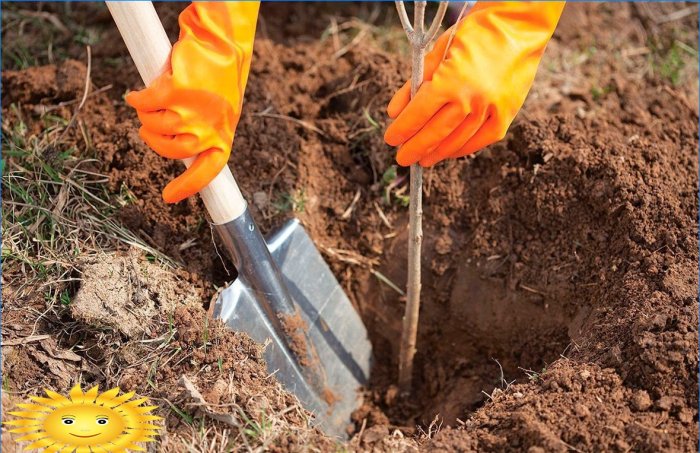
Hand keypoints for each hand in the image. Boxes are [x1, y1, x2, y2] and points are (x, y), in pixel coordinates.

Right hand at [126, 2, 258, 202]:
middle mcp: (209, 130)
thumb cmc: (219, 77)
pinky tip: (137, 94)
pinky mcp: (175, 92)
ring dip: (146, 115)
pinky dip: (138, 99)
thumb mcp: (220, 112)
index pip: (206, 173)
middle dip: (153, 139)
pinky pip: (145, 103)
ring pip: (154, 126)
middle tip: (150, 125)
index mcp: (223, 137)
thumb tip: (180, 150)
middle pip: (169, 150)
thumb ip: (204, 132)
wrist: (220, 42)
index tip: (168, 198)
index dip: (187, 187)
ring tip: (152, 101)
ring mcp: (192, 113)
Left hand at [385, 2, 564, 166]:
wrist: (519, 25)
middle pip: (435, 133)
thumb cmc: (474, 33)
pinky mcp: (507, 114)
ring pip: (458, 141)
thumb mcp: (437, 51)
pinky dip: (463, 148)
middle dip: (415, 148)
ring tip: (424, 159)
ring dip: (438, 153)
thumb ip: (414, 84)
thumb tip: (394, 113)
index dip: (402, 130)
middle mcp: (471, 99)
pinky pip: (482, 140)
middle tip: (403, 158)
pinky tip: (449, 152)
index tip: (391, 139)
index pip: (418, 115)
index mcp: (449, 81)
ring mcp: (491, 109)